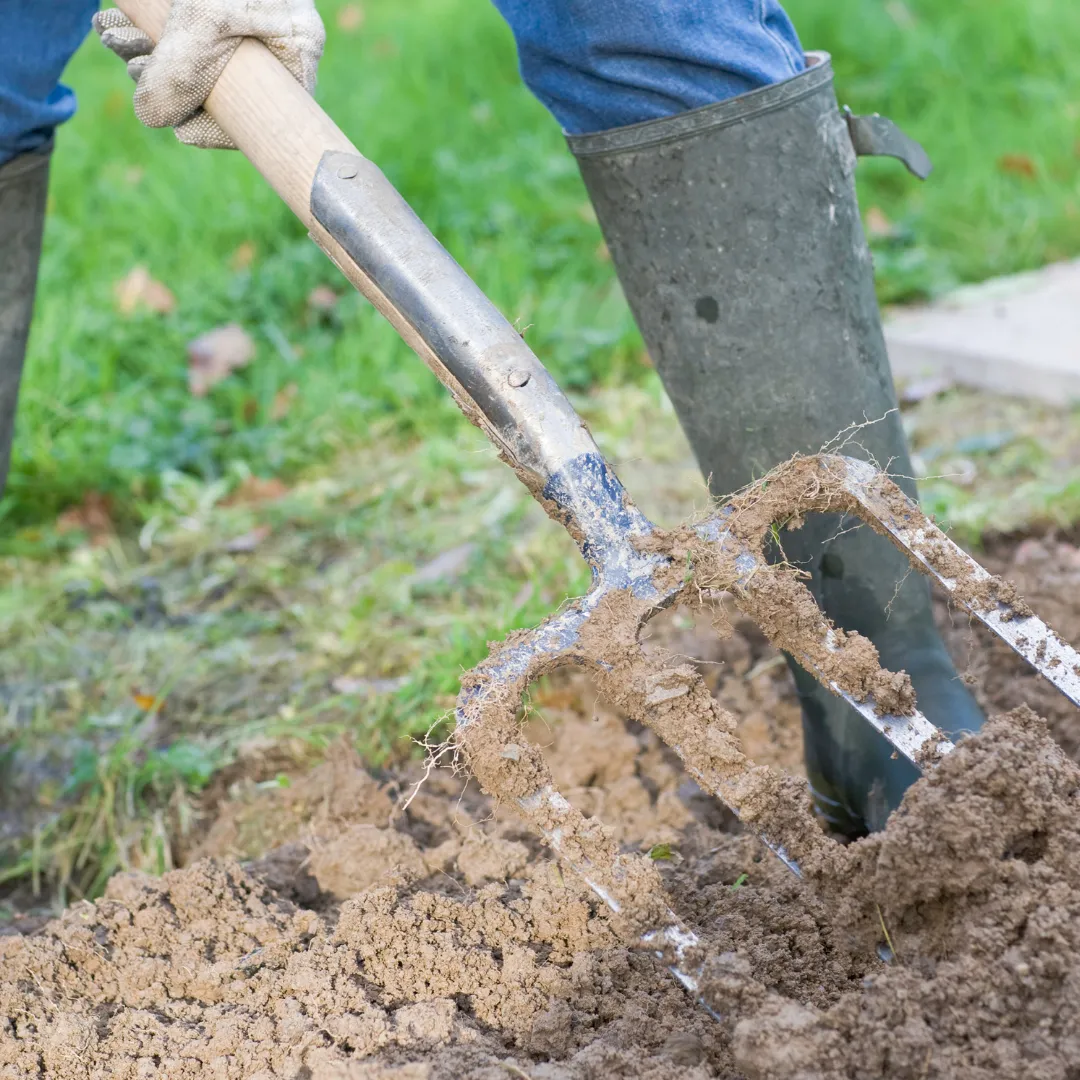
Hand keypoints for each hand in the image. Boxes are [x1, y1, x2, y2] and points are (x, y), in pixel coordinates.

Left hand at [93, 1, 325, 148]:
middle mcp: (275, 42)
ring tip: (113, 34)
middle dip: (167, 79)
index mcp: (296, 49)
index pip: (264, 116)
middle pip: (220, 89)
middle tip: (131, 59)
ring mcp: (244, 25)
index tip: (181, 122)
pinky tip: (114, 24)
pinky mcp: (211, 10)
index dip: (220, 128)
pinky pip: (179, 38)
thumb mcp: (203, 21)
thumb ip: (181, 74)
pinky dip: (143, 34)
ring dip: (144, 55)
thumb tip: (155, 117)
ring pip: (192, 63)